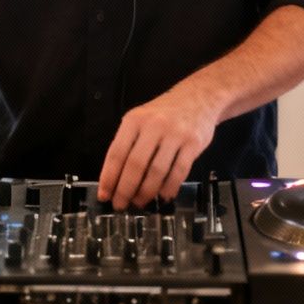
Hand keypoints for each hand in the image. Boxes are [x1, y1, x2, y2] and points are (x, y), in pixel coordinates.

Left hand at [99, 83, 221, 206]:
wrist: (198, 98)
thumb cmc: (163, 114)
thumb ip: (128, 143)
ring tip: (140, 202)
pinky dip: (169, 187)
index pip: (116, 153)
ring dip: (146, 191)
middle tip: (121, 205)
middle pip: (135, 164)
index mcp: (133, 121)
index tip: (104, 194)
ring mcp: (175, 134)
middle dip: (126, 189)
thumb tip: (114, 178)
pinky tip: (163, 196)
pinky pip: (179, 171)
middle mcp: (153, 126)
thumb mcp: (139, 120)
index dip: (109, 177)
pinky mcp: (193, 143)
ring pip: (157, 170)